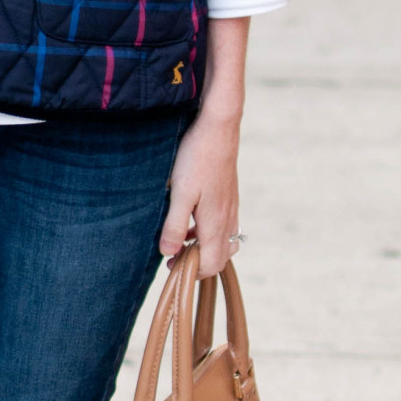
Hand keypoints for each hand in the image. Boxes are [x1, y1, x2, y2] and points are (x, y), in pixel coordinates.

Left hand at [159, 105, 239, 277]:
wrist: (218, 129)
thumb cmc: (197, 159)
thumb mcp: (180, 193)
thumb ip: (175, 225)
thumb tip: (168, 253)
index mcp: (215, 223)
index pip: (211, 264)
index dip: (192, 271)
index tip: (170, 264)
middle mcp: (227, 219)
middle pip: (220, 257)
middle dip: (199, 264)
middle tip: (173, 257)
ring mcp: (231, 208)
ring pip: (224, 242)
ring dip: (204, 248)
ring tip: (180, 241)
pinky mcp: (229, 197)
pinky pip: (224, 226)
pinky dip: (208, 233)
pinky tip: (192, 221)